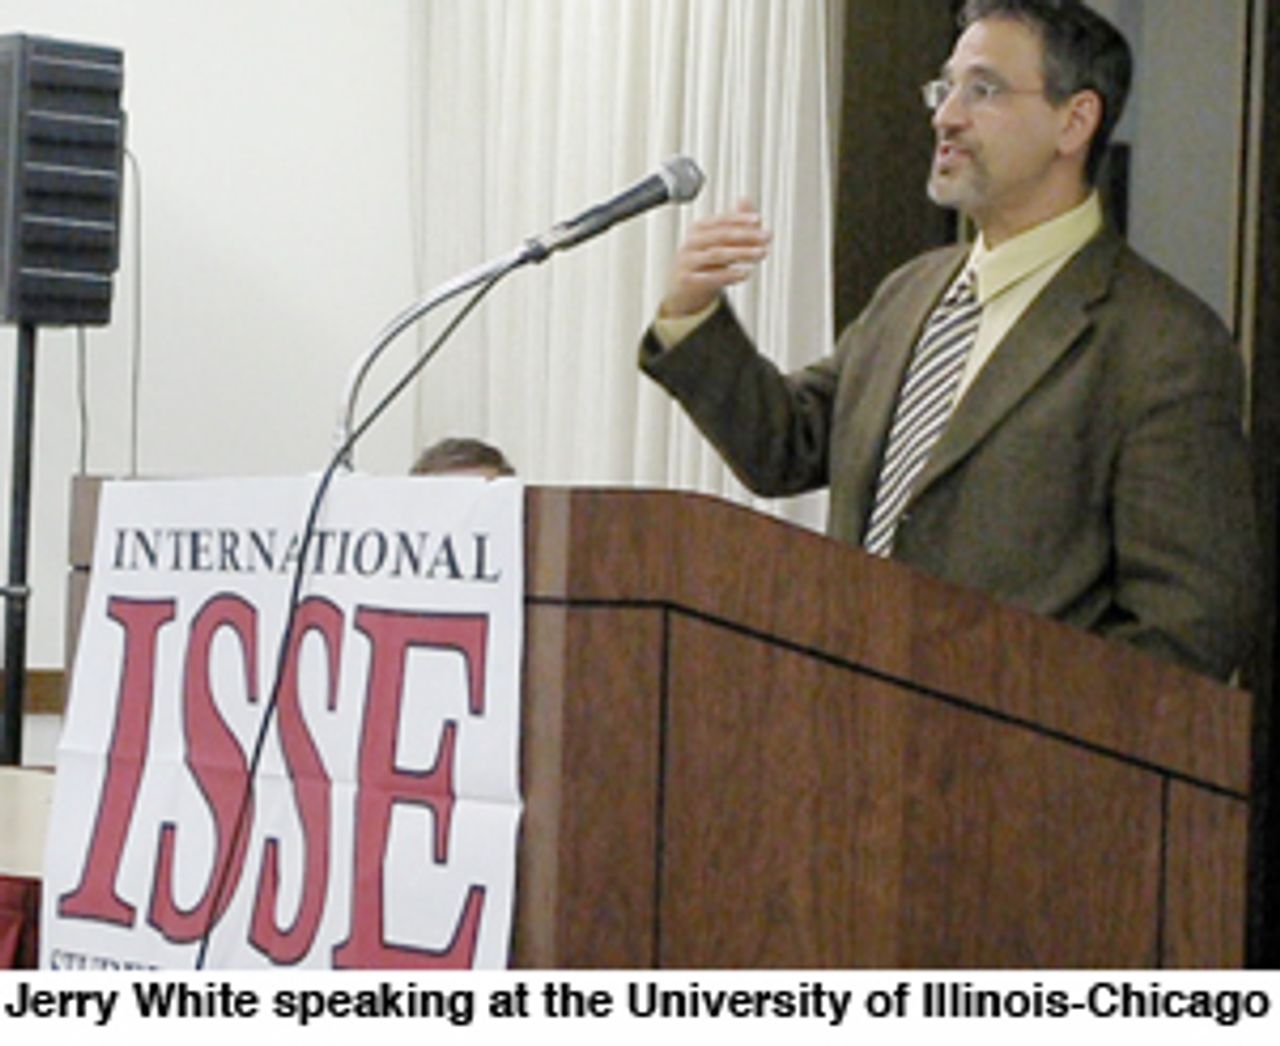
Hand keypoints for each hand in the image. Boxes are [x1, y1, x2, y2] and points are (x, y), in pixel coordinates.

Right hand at [659, 199, 771, 317]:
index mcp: (698, 229)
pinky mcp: (688, 280)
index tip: (758, 219)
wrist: (683, 292)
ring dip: (742, 253)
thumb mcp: (719, 242)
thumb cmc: (704, 263)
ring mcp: (688, 261)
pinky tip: (745, 273)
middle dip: (746, 235)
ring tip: (762, 253)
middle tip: (767, 237)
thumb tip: (745, 199)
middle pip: (721, 235)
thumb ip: (734, 222)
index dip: (740, 218)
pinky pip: (711, 277)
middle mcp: (691, 243)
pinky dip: (729, 275)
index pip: (722, 220)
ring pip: (717, 254)